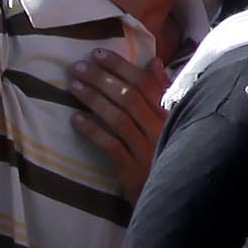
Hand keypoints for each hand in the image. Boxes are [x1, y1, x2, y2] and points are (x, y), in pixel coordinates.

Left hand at [59, 41, 169, 169]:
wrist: (173, 193)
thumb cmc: (168, 152)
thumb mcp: (172, 121)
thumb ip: (163, 91)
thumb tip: (152, 62)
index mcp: (171, 114)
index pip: (145, 84)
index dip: (120, 66)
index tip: (97, 54)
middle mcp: (161, 129)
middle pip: (129, 97)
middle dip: (102, 78)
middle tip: (79, 66)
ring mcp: (147, 150)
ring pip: (118, 119)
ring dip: (94, 99)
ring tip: (73, 86)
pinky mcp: (133, 171)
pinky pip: (111, 147)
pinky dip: (93, 131)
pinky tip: (76, 119)